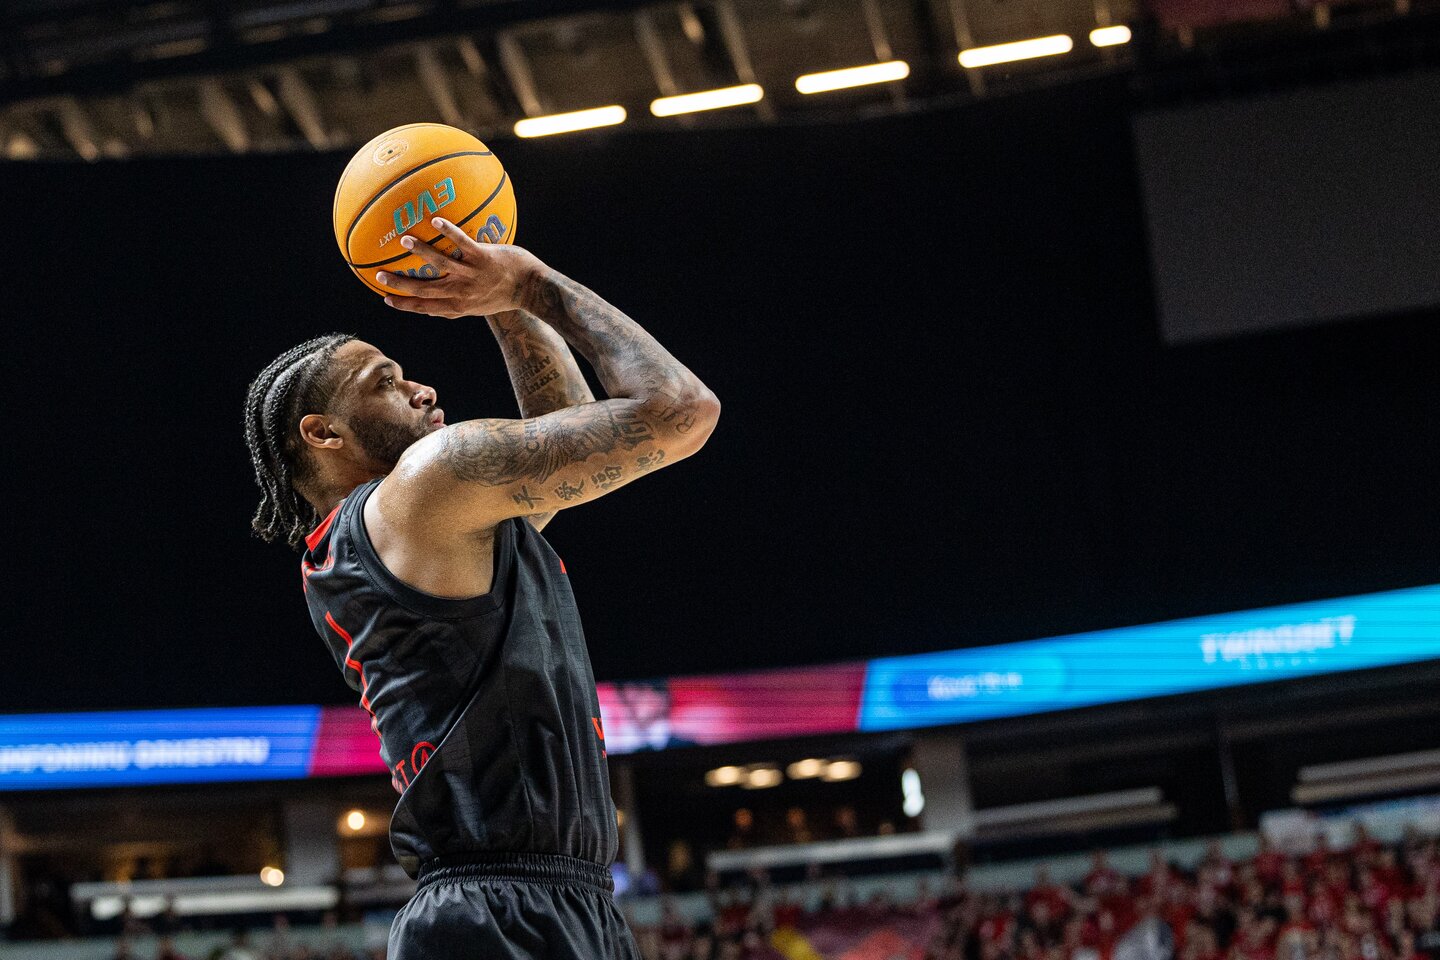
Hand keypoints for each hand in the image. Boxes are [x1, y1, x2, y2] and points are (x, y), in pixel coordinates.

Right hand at [377, 217, 540, 318]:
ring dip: (420, 251)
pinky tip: (435, 221)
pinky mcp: (483, 258)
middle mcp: (462, 293)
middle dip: (400, 284)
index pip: (425, 307)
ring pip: (440, 264)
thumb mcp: (480, 306)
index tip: (387, 299)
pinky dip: (448, 232)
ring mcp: (472, 275)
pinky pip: (462, 242)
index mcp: (459, 305)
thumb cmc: (507, 294)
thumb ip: (459, 303)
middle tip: (379, 275)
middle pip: (424, 290)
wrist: (534, 289)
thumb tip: (439, 301)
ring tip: (404, 239)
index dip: (405, 305)